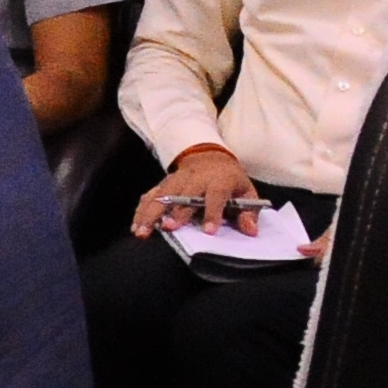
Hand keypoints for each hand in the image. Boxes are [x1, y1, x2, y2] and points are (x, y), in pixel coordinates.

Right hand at [133, 144, 264, 237]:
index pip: (216, 195)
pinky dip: (141, 210)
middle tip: (169, 229)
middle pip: (183, 196)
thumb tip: (251, 231)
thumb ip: (249, 212)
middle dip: (175, 213)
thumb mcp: (246, 191)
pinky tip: (136, 225)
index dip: (213, 213)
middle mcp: (195, 179)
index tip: (209, 231)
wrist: (209, 156)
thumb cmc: (229, 179)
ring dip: (150, 213)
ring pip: (161, 196)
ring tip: (142, 232)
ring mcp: (176, 180)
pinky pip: (150, 196)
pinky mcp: (164, 184)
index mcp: (219, 180)